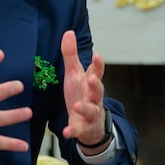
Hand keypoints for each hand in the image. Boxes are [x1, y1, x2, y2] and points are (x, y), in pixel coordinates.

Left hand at [60, 30, 108, 147]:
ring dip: (85, 108)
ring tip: (78, 106)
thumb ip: (71, 55)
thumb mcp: (74, 75)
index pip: (96, 72)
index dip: (98, 65)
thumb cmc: (81, 95)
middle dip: (96, 85)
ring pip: (91, 110)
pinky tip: (66, 132)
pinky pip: (79, 129)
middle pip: (98, 90)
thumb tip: (68, 32)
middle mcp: (94, 98)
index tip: (97, 55)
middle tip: (92, 79)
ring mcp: (90, 113)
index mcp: (90, 84)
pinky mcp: (84, 128)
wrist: (90, 125)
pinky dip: (74, 131)